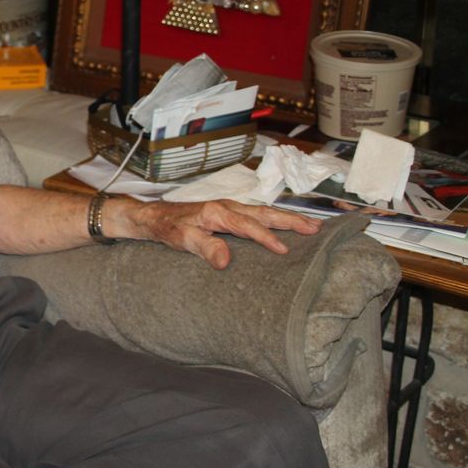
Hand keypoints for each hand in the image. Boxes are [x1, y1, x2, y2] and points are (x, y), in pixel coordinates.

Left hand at [121, 199, 320, 269]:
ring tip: (311, 225)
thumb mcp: (181, 239)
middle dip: (290, 220)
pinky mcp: (227, 214)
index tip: (285, 250)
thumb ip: (204, 247)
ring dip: (286, 218)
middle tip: (316, 228)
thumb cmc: (166, 227)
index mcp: (218, 212)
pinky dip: (273, 219)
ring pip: (263, 212)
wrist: (151, 217)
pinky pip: (256, 215)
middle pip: (264, 213)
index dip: (267, 237)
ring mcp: (228, 209)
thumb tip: (226, 260)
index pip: (249, 226)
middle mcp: (227, 207)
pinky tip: (283, 226)